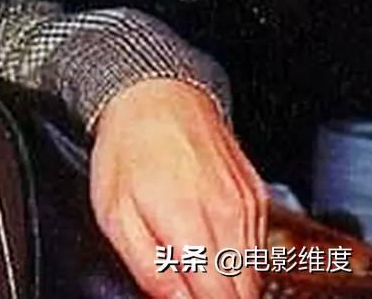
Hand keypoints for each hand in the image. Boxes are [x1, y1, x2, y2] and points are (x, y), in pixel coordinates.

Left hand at [90, 79, 266, 297]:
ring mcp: (248, 206)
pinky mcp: (257, 195)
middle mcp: (229, 219)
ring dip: (227, 279)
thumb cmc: (127, 148)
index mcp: (191, 227)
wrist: (154, 94)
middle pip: (243, 294)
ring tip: (191, 257)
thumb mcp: (114, 212)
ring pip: (253, 274)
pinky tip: (207, 236)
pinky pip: (257, 245)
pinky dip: (237, 254)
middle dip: (216, 298)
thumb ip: (146, 266)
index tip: (185, 297)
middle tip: (185, 282)